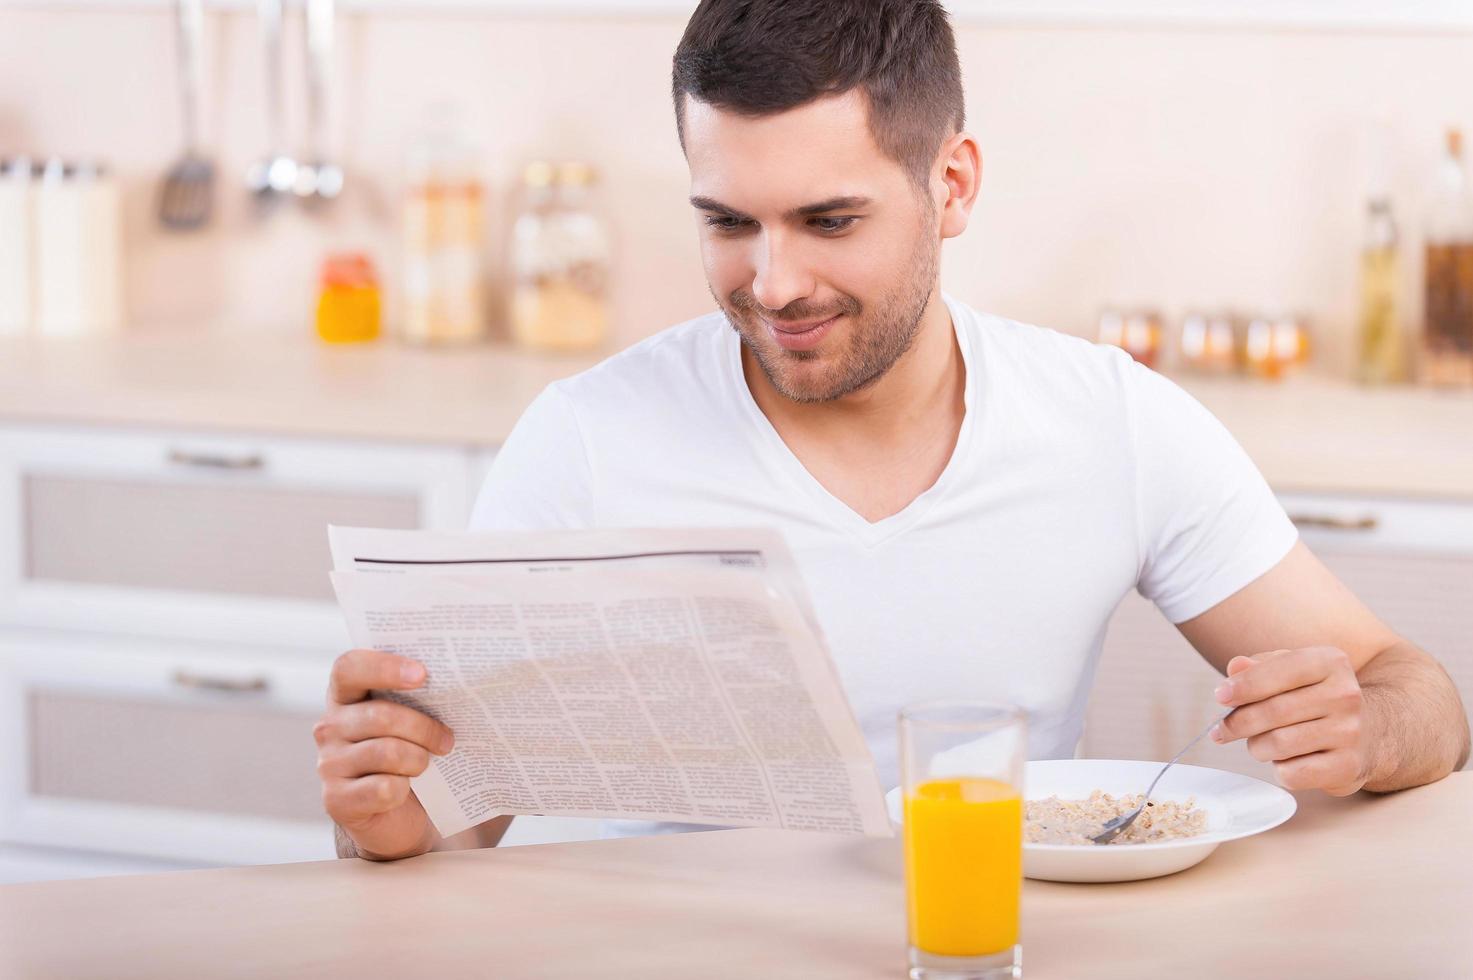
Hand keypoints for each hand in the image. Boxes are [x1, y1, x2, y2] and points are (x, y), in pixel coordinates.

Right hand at [314, 649, 454, 858]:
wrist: (409, 817)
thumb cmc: (416, 752)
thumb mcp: (417, 718)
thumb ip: (423, 694)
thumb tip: (464, 676)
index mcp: (347, 695)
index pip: (349, 667)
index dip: (384, 667)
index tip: (423, 675)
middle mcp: (330, 726)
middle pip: (380, 715)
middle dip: (424, 728)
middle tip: (448, 740)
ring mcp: (329, 764)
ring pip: (386, 752)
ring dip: (418, 760)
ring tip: (426, 766)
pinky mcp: (337, 801)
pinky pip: (383, 788)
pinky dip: (404, 789)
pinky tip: (405, 789)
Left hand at [1211, 647, 1370, 795]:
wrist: (1370, 732)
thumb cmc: (1314, 697)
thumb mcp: (1291, 671)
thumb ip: (1259, 666)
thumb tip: (1235, 667)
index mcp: (1330, 662)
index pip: (1280, 670)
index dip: (1244, 685)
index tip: (1220, 696)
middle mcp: (1346, 695)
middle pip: (1274, 711)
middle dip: (1237, 723)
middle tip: (1221, 730)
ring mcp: (1351, 732)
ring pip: (1278, 744)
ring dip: (1256, 747)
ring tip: (1260, 744)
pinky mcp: (1348, 766)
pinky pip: (1292, 774)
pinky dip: (1279, 769)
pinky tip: (1286, 761)